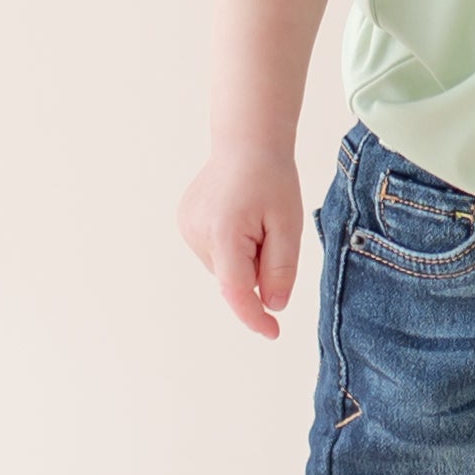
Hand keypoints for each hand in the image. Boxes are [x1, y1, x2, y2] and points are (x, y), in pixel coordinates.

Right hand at [178, 144, 304, 337]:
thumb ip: (280, 267)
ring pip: (225, 268)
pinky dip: (233, 248)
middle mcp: (198, 234)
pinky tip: (240, 218)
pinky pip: (216, 253)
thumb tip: (273, 305)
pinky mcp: (186, 224)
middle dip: (258, 270)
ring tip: (256, 220)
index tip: (272, 332)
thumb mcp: (288, 224)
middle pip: (234, 279)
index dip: (254, 316)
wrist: (247, 142)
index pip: (237, 291)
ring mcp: (187, 228)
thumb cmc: (272, 178)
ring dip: (245, 258)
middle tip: (273, 232)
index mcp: (223, 233)